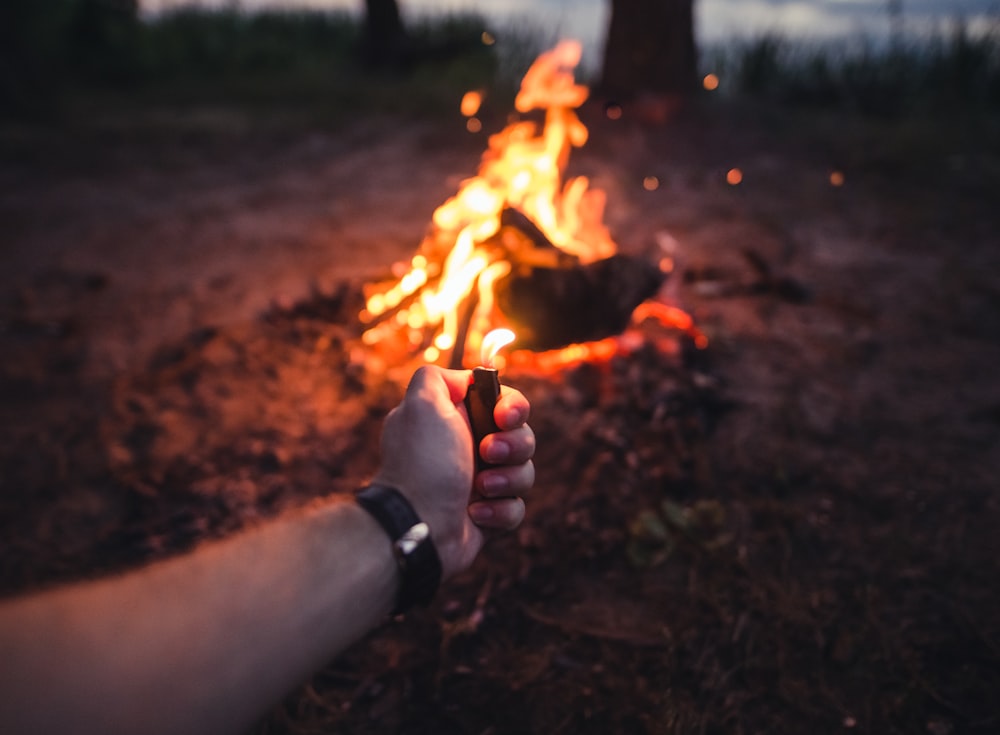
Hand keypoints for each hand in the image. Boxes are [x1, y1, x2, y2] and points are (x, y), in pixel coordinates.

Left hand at [374, 365, 534, 578]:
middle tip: (487, 452)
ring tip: (481, 487)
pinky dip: (499, 511)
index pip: (504, 403)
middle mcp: (468, 449)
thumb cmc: (423, 465)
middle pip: (521, 436)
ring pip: (524, 472)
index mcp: (455, 420)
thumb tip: (463, 381)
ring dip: (507, 479)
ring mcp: (479, 483)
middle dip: (513, 445)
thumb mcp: (421, 404)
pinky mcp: (488, 515)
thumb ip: (436, 377)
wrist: (416, 525)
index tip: (503, 417)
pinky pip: (516, 508)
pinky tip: (474, 513)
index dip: (513, 408)